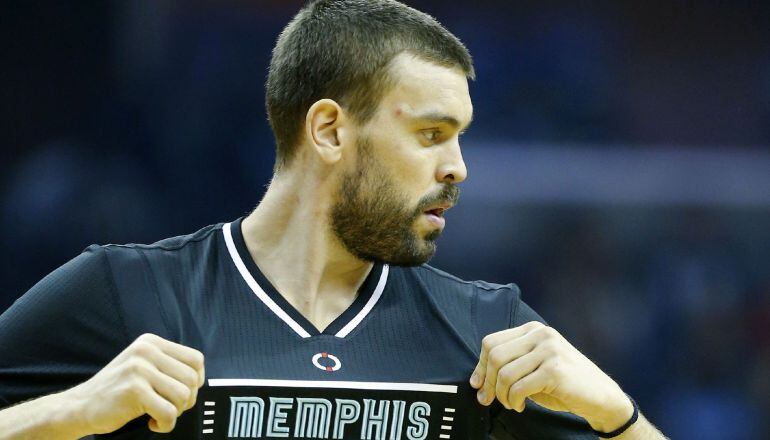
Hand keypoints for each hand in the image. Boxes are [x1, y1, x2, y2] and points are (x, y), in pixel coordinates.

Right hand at [64, 333, 204, 434]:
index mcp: (151, 342)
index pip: (196, 359)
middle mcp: (146, 351)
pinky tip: (151, 422)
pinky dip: (165, 424)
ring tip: (159, 414)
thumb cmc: (116, 390)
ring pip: (184, 396)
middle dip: (186, 400)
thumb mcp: (142, 366)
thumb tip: (200, 379)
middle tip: (168, 407)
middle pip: (193, 379)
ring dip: (175, 412)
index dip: (196, 380)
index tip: (181, 392)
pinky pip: (169, 412)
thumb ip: (168, 365)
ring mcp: (140, 369)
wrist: (79, 406)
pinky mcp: (134, 390)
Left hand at [469, 321, 633, 432]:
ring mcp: (549, 350)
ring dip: (502, 395)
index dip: (480, 366)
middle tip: (488, 399)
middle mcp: (541, 334)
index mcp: (533, 329)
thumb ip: (509, 366)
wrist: (600, 396)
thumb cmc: (564, 384)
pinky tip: (520, 406)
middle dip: (487, 382)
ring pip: (505, 373)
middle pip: (495, 355)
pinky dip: (514, 401)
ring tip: (510, 404)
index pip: (491, 342)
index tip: (478, 385)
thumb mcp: (533, 367)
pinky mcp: (554, 370)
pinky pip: (519, 387)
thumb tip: (477, 380)